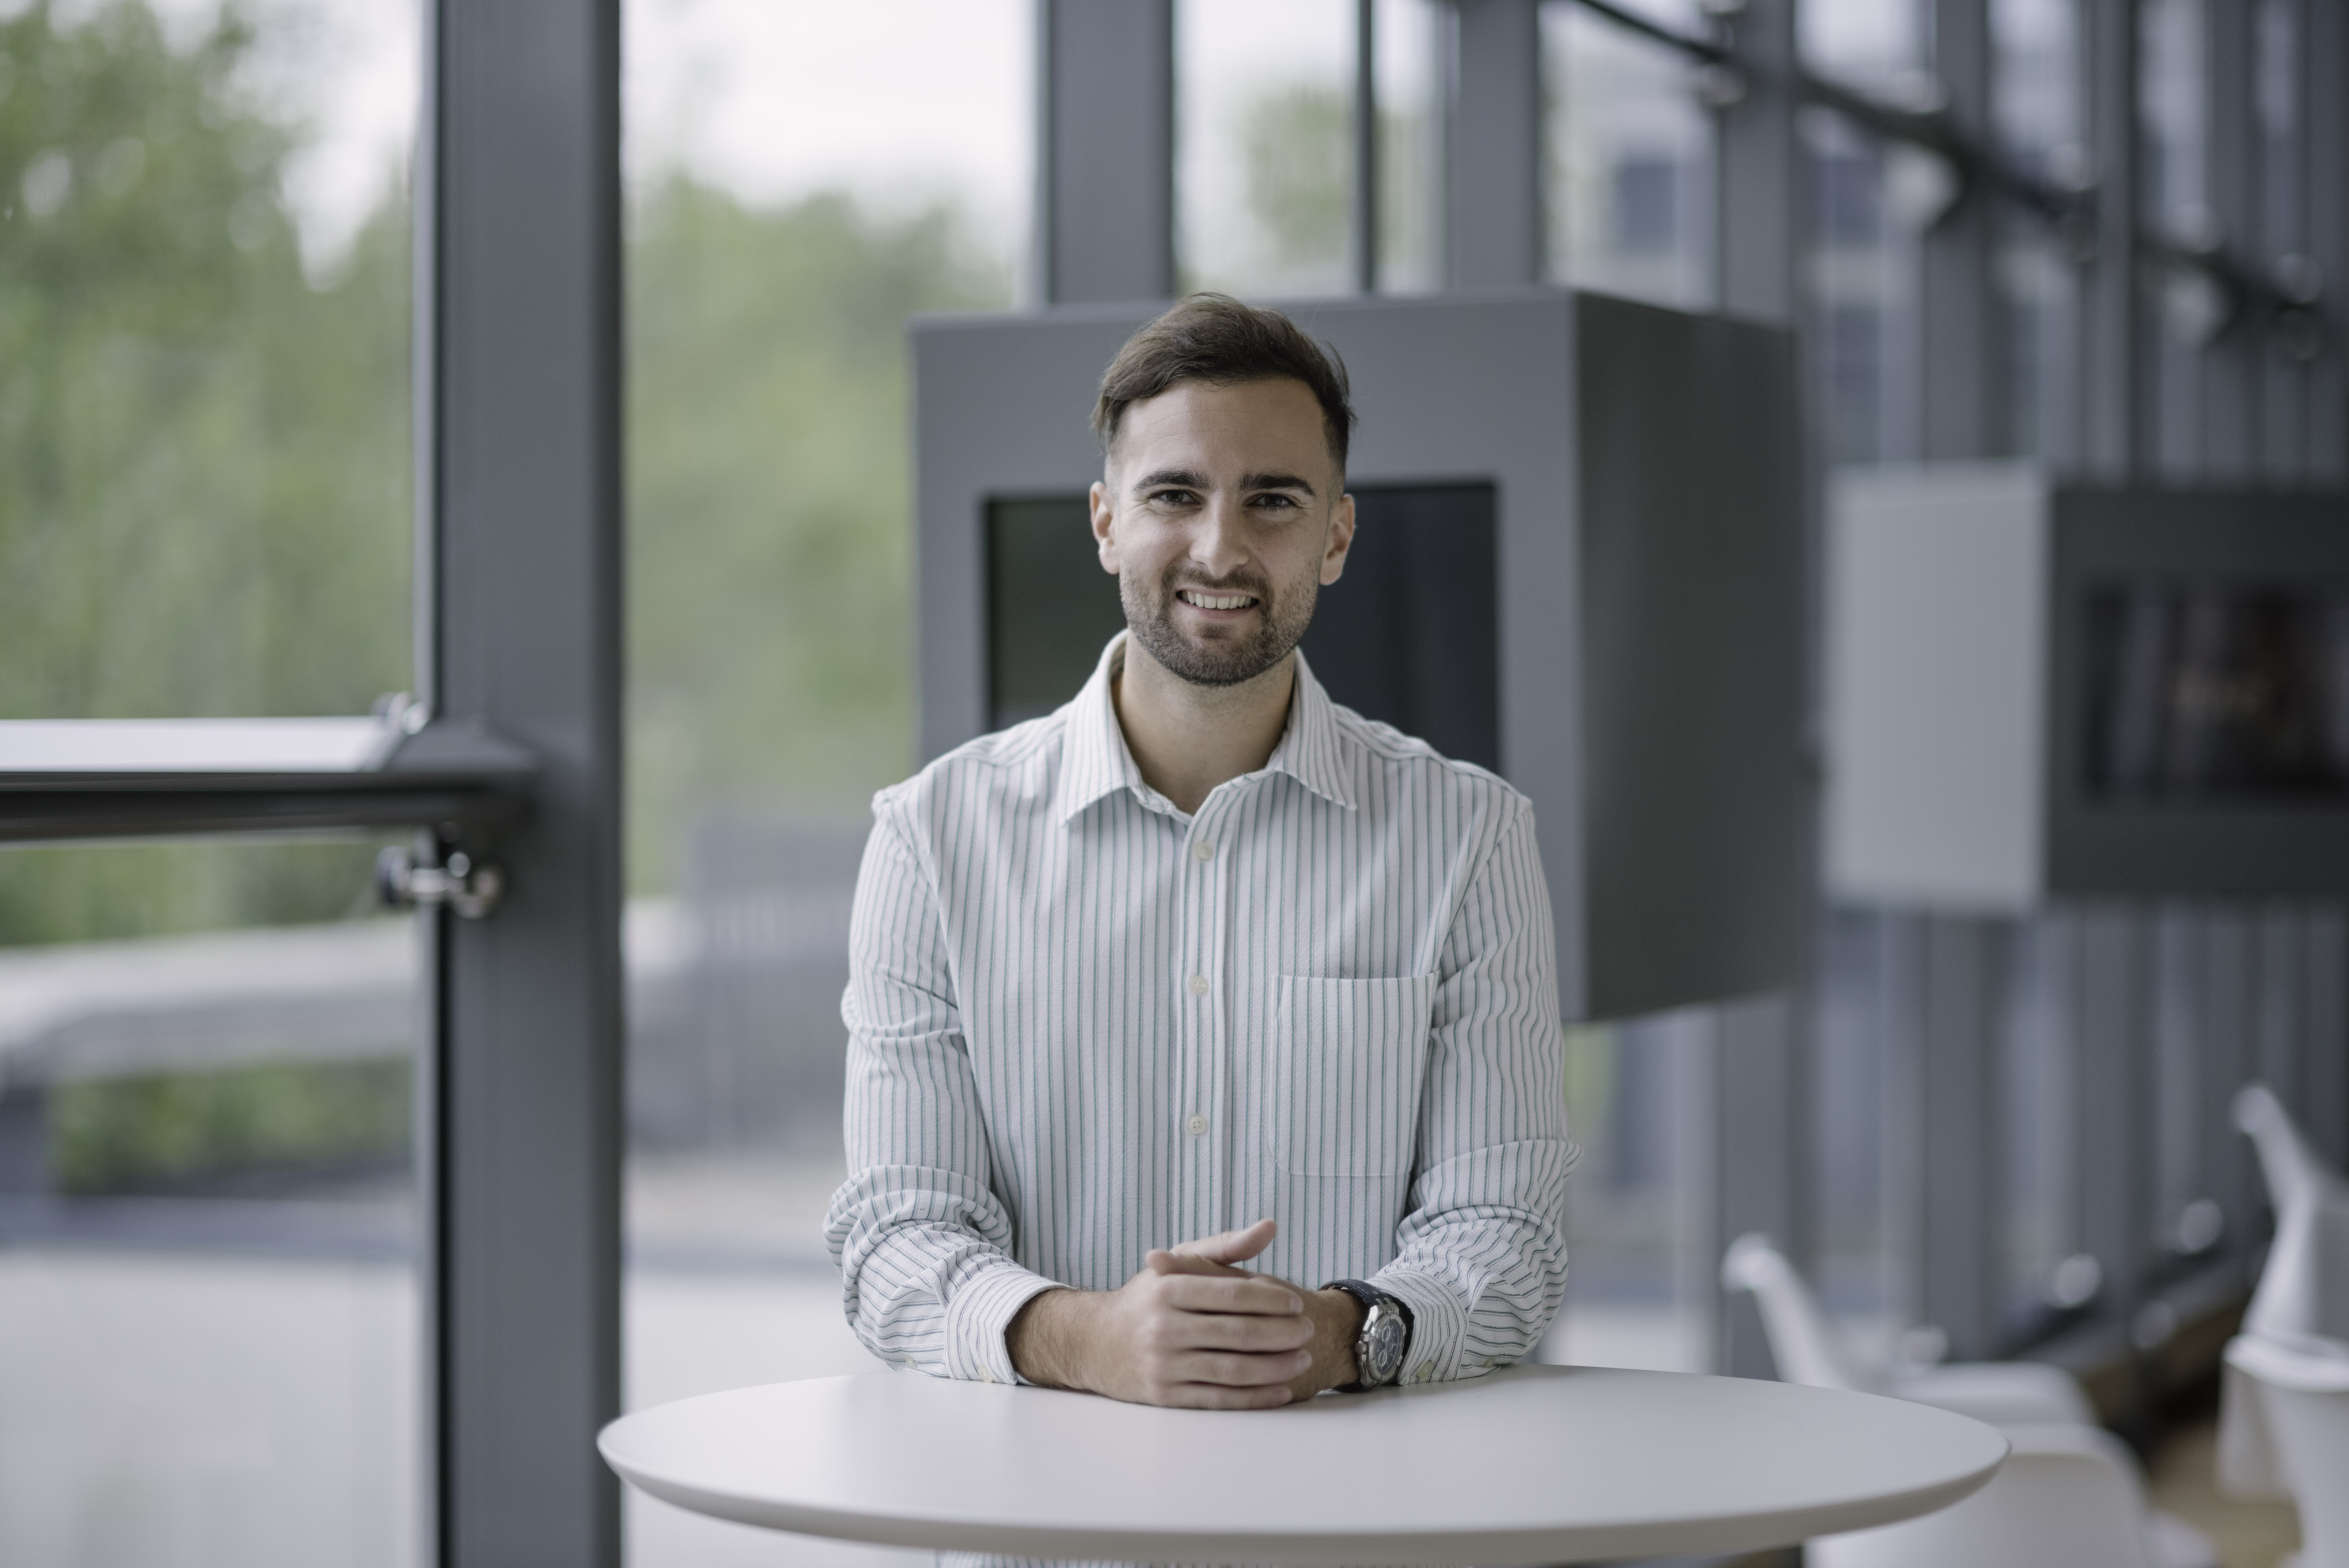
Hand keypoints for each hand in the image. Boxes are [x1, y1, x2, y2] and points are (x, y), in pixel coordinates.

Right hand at [1007, 1219, 1338, 1407]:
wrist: (1094, 1342)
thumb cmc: (1147, 1299)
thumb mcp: (1177, 1262)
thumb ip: (1225, 1246)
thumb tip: (1270, 1227)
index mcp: (1168, 1289)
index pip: (1232, 1294)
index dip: (1271, 1300)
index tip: (1296, 1303)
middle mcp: (1164, 1327)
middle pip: (1238, 1333)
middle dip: (1282, 1334)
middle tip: (1308, 1331)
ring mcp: (1164, 1365)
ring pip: (1233, 1369)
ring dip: (1276, 1367)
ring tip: (1303, 1359)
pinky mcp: (1165, 1396)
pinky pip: (1219, 1399)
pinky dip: (1255, 1397)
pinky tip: (1281, 1391)